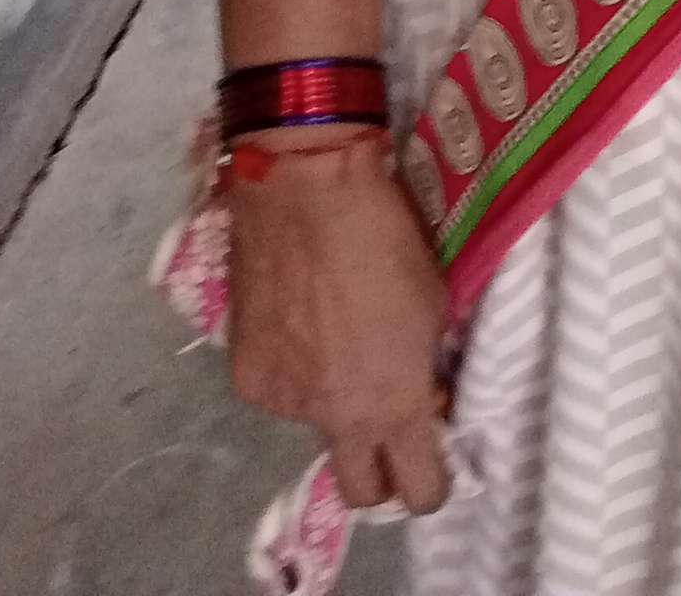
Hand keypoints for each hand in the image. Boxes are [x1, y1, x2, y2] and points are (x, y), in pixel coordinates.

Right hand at [228, 138, 451, 513]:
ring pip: (316, 424)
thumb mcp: (432, 303)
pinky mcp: (246, 376)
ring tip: (333, 331)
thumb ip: (425, 364)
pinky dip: (293, 367)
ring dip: (332, 397)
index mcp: (394, 406)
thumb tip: (420, 392)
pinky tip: (296, 316)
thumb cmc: (386, 235)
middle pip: (361, 493)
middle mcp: (336, 421)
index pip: (419, 491)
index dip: (431, 481)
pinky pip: (280, 390)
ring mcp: (283, 404)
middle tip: (389, 427)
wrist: (305, 189)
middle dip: (379, 472)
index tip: (434, 456)